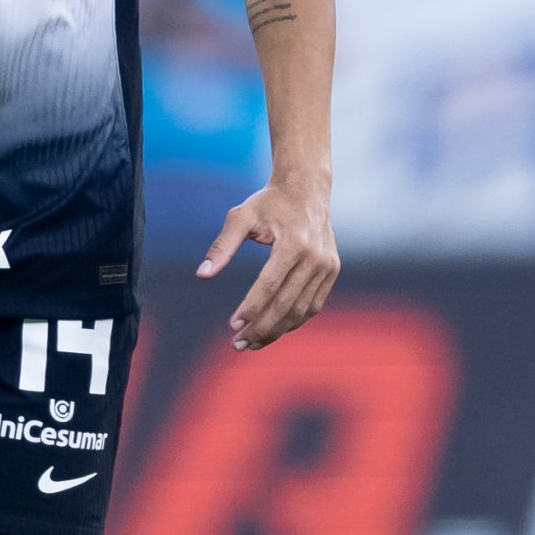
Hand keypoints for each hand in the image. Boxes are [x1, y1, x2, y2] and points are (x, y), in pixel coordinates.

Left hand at [197, 175, 338, 350]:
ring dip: (278, 330)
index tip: (232, 325)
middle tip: (239, 345)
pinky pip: (314, 304)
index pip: (269, 286)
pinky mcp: (332, 271)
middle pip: (287, 304)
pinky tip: (273, 329)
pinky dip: (294, 320)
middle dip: (262, 328)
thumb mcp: (240, 217)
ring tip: (253, 343)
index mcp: (293, 244)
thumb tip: (202, 274)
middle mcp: (315, 258)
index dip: (251, 308)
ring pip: (302, 309)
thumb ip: (222, 246)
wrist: (307, 189)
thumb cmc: (268, 202)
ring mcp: (328, 266)